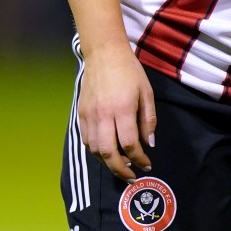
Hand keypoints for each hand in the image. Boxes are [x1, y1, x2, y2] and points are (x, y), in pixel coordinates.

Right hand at [78, 44, 156, 182]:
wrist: (104, 54)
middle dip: (121, 170)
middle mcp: (103, 115)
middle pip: (109, 153)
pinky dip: (96, 151)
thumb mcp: (146, 93)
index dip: (139, 158)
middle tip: (132, 176)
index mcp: (123, 109)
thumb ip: (148, 120)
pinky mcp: (81, 114)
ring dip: (108, 163)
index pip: (129, 144)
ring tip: (121, 165)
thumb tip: (149, 144)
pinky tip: (107, 151)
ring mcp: (89, 115)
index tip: (147, 164)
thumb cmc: (130, 71)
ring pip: (95, 150)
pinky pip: (87, 140)